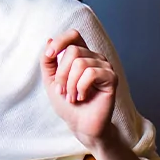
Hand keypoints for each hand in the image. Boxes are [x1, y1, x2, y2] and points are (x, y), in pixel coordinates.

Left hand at [40, 29, 118, 150]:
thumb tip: (49, 40)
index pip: (73, 35)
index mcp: (81, 54)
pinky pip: (91, 73)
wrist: (80, 125)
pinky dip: (81, 87)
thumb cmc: (67, 103)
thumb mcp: (50, 79)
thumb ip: (47, 60)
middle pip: (72, 50)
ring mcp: (104, 66)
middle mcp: (94, 57)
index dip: (60, 42)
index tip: (49, 56)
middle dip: (62, 73)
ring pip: (80, 63)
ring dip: (70, 84)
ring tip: (72, 96)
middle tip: (62, 91)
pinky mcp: (112, 78)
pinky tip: (82, 97)